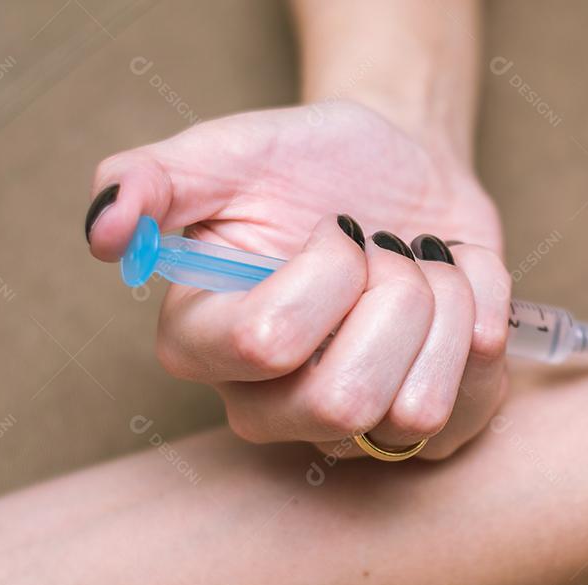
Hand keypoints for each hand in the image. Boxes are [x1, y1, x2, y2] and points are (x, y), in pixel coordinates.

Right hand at [85, 101, 509, 458]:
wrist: (398, 166)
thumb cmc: (308, 163)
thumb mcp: (225, 152)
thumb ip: (151, 180)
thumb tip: (104, 231)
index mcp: (207, 346)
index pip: (268, 343)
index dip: (330, 270)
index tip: (337, 227)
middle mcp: (271, 407)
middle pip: (347, 402)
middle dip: (394, 296)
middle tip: (385, 253)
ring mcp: (353, 430)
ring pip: (419, 410)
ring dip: (443, 308)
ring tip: (421, 273)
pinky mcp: (431, 430)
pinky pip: (477, 406)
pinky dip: (482, 326)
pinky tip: (457, 299)